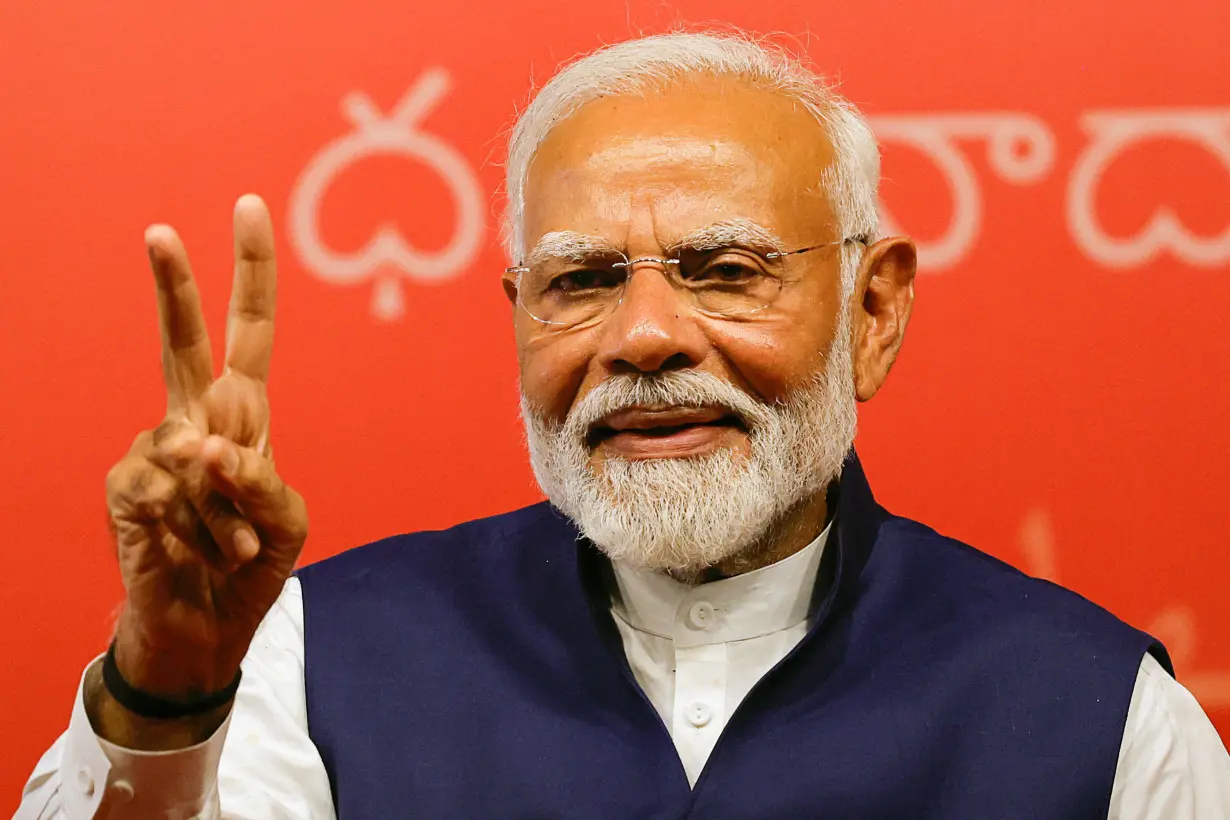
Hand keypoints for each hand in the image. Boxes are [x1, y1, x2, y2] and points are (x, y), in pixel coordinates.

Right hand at [102, 195, 306, 711]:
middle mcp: (194, 420)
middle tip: (158, 231)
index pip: (248, 334)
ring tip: (231, 549)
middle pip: (184, 343)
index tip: (248, 207)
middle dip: (174, 288)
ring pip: (199, 451)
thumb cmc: (250, 566)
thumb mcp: (285, 523)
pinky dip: (203, 527)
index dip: (251, 275)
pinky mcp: (126, 485)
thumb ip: (260, 480)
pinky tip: (200, 553)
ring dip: (229, 509)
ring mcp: (154, 450)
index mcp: (242, 415)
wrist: (203, 631)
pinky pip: (174, 490)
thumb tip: (204, 446)